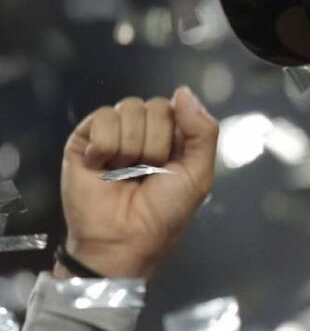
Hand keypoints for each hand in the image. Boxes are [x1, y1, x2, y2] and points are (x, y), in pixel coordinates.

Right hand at [56, 86, 218, 279]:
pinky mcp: (84, 140)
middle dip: (155, 143)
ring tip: (124, 173)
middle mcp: (143, 132)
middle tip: (146, 172)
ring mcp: (113, 134)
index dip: (178, 133)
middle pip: (155, 105)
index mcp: (172, 138)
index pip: (179, 108)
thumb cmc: (163, 213)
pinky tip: (103, 167)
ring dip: (132, 146)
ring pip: (129, 108)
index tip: (171, 162)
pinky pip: (103, 117)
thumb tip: (183, 92)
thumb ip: (202, 131)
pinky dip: (106, 145)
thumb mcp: (198, 173)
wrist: (123, 239)